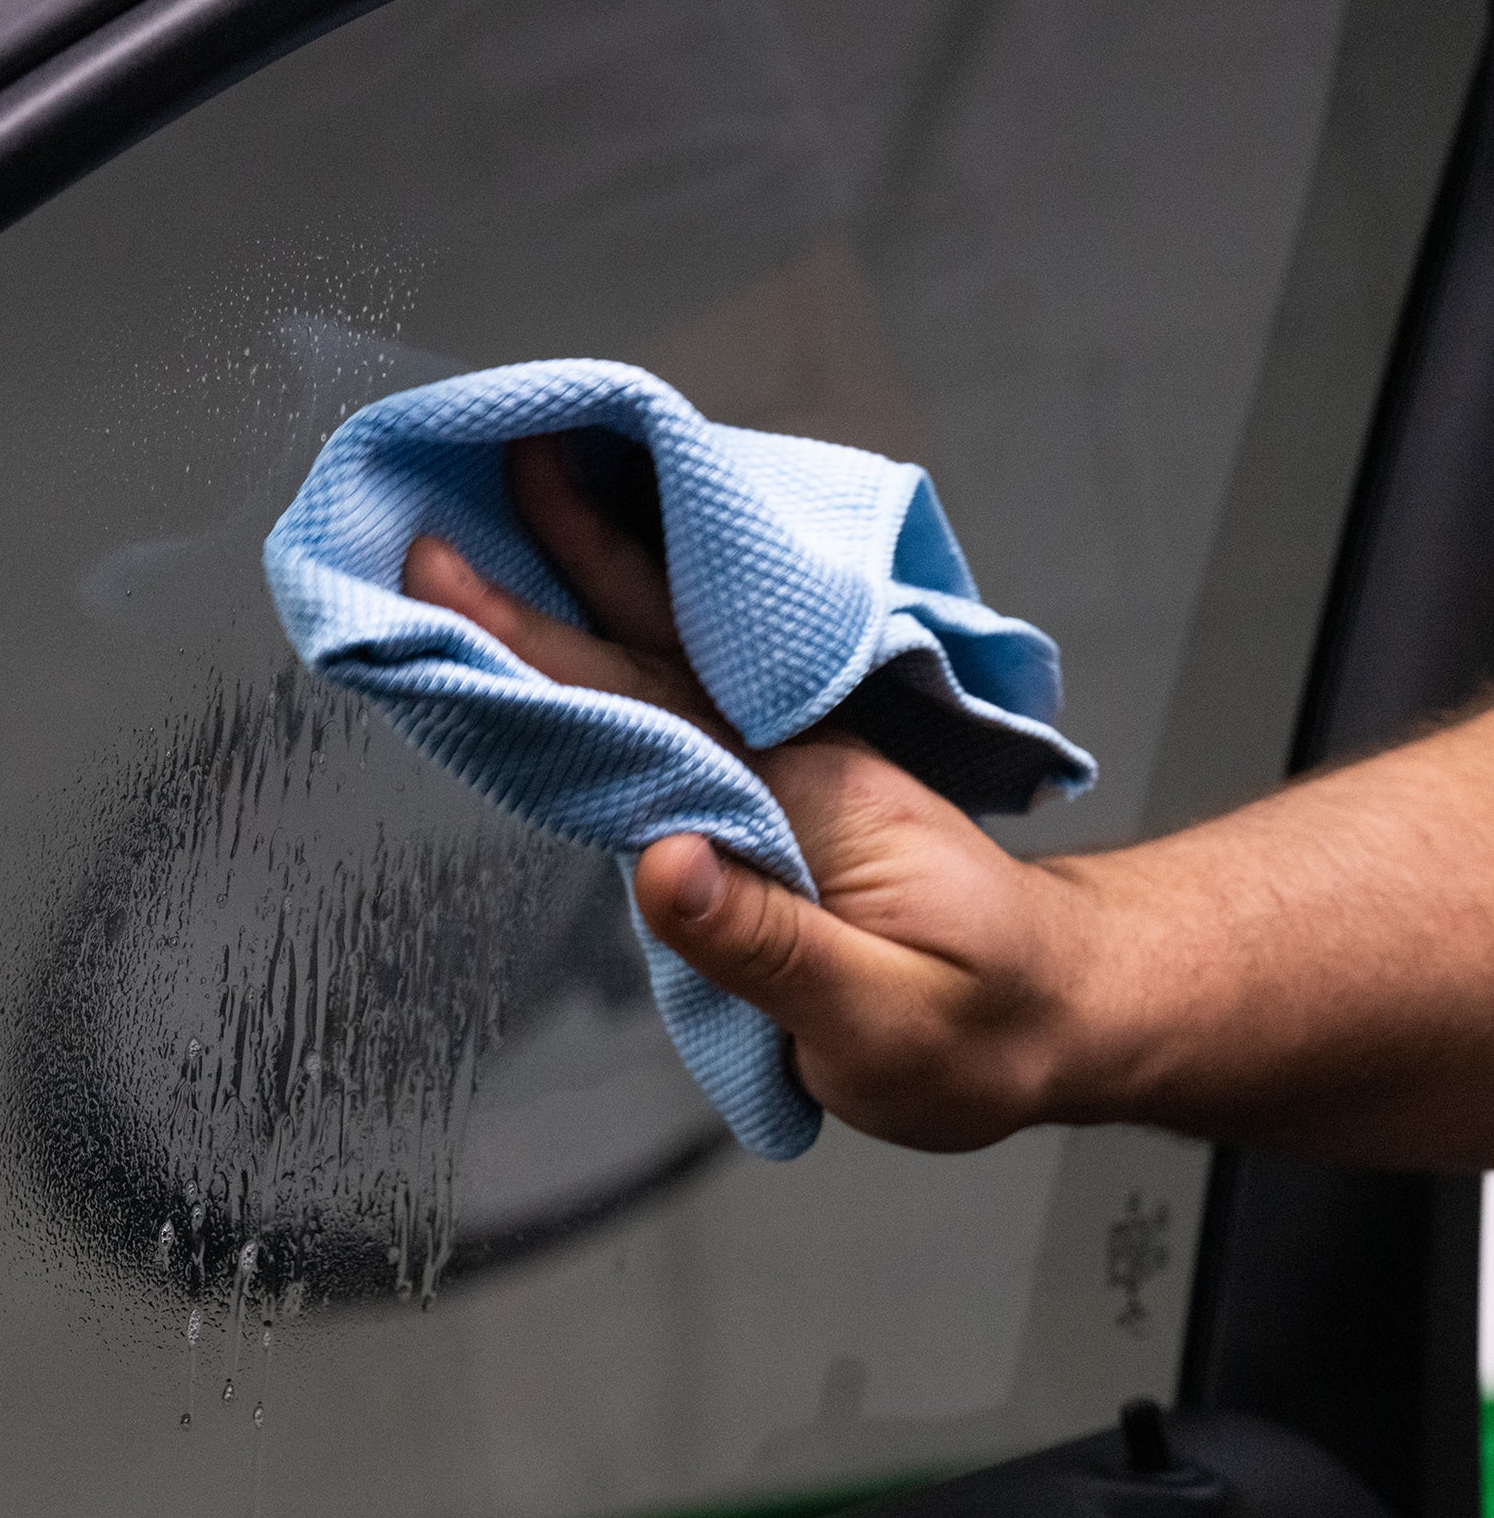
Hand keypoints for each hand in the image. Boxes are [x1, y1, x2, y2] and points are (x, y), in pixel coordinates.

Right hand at [401, 431, 1118, 1152]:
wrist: (1068, 1013)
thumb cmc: (987, 1027)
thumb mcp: (883, 1020)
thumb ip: (765, 942)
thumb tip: (661, 864)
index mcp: (804, 797)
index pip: (643, 705)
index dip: (536, 644)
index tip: (450, 582)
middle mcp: (794, 763)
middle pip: (653, 647)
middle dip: (560, 561)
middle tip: (470, 490)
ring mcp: (793, 772)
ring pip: (674, 659)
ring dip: (597, 578)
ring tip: (530, 499)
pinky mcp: (789, 796)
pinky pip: (694, 702)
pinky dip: (637, 644)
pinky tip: (602, 616)